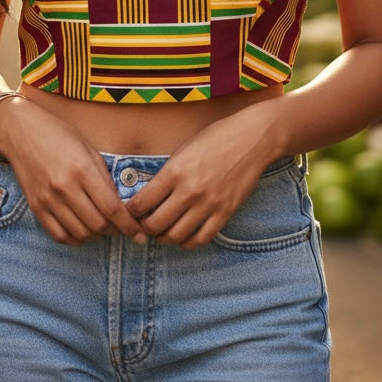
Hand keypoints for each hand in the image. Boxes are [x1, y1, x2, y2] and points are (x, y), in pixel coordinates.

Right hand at [0, 97, 147, 246]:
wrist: (20, 131)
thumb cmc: (58, 134)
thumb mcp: (88, 148)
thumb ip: (104, 177)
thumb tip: (120, 205)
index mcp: (81, 169)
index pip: (112, 208)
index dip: (129, 226)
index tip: (140, 235)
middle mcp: (64, 187)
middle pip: (97, 225)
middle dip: (116, 231)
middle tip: (123, 227)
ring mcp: (48, 200)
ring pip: (80, 234)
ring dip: (97, 235)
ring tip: (104, 226)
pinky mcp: (36, 207)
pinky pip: (59, 235)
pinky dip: (75, 239)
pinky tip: (83, 230)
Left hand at [125, 104, 278, 248]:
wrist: (252, 139)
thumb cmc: (216, 138)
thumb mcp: (183, 150)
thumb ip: (167, 174)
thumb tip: (148, 195)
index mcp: (174, 171)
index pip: (141, 202)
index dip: (130, 211)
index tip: (129, 212)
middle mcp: (189, 190)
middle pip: (155, 224)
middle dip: (144, 227)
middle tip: (143, 224)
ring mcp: (208, 204)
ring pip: (176, 236)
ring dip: (164, 237)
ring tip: (162, 232)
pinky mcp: (225, 213)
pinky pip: (201, 239)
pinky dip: (187, 242)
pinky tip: (183, 236)